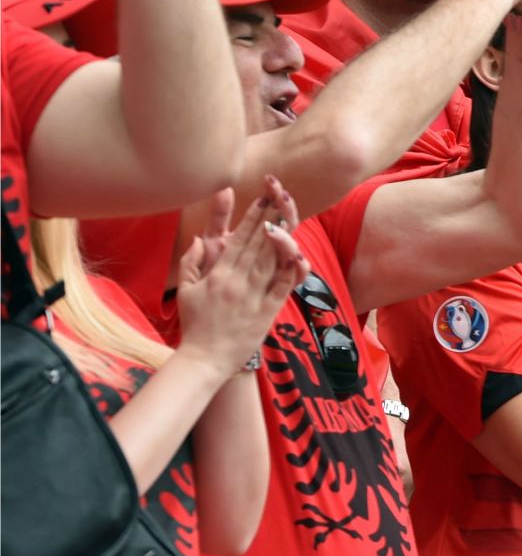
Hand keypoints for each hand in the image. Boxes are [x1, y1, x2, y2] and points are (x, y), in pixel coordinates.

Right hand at [175, 181, 309, 375]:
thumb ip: (191, 262)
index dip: (251, 219)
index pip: (238, 240)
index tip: (261, 200)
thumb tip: (198, 239)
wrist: (205, 359)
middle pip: (258, 245)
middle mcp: (237, 283)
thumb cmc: (195, 324)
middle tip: (282, 197)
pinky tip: (301, 254)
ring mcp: (253, 297)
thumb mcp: (186, 291)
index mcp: (218, 275)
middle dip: (271, 219)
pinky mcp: (266, 313)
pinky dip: (292, 271)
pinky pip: (282, 288)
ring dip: (283, 237)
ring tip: (292, 216)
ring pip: (271, 261)